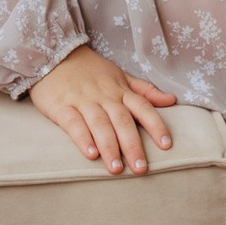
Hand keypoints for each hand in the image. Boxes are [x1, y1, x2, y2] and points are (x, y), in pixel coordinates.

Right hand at [27, 44, 176, 175]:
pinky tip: (90, 154)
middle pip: (122, 121)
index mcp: (120, 90)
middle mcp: (104, 96)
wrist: (54, 55)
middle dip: (132, 145)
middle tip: (140, 168)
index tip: (166, 145)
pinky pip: (73, 123)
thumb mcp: (120, 76)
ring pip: (100, 124)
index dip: (156, 125)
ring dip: (109, 147)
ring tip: (116, 169)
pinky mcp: (61, 106)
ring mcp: (83, 100)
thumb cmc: (90, 70)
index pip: (143, 107)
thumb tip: (171, 100)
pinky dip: (82, 138)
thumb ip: (144, 90)